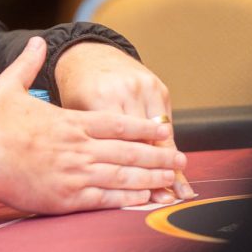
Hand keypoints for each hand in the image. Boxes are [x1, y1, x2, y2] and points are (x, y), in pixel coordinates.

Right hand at [0, 37, 185, 213]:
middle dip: (157, 155)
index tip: (163, 130)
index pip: (117, 124)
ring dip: (150, 177)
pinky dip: (128, 198)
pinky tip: (144, 198)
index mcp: (69, 122)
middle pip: (128, 152)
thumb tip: (37, 42)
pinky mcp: (66, 198)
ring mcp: (74, 174)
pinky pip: (105, 198)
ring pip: (122, 175)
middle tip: (180, 159)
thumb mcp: (8, 86)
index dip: (144, 128)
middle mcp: (78, 148)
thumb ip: (27, 64)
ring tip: (170, 179)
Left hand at [56, 42, 196, 200]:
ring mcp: (144, 87)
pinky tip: (177, 166)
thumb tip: (89, 179)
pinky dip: (169, 145)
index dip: (129, 170)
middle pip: (144, 139)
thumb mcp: (70, 112)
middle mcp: (124, 91)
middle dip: (157, 171)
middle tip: (168, 198)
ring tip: (181, 189)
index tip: (139, 194)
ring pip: (160, 133)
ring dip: (170, 162)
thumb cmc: (75, 90)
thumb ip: (82, 140)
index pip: (117, 142)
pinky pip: (165, 122)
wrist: (88, 54)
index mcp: (98, 97)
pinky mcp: (158, 86)